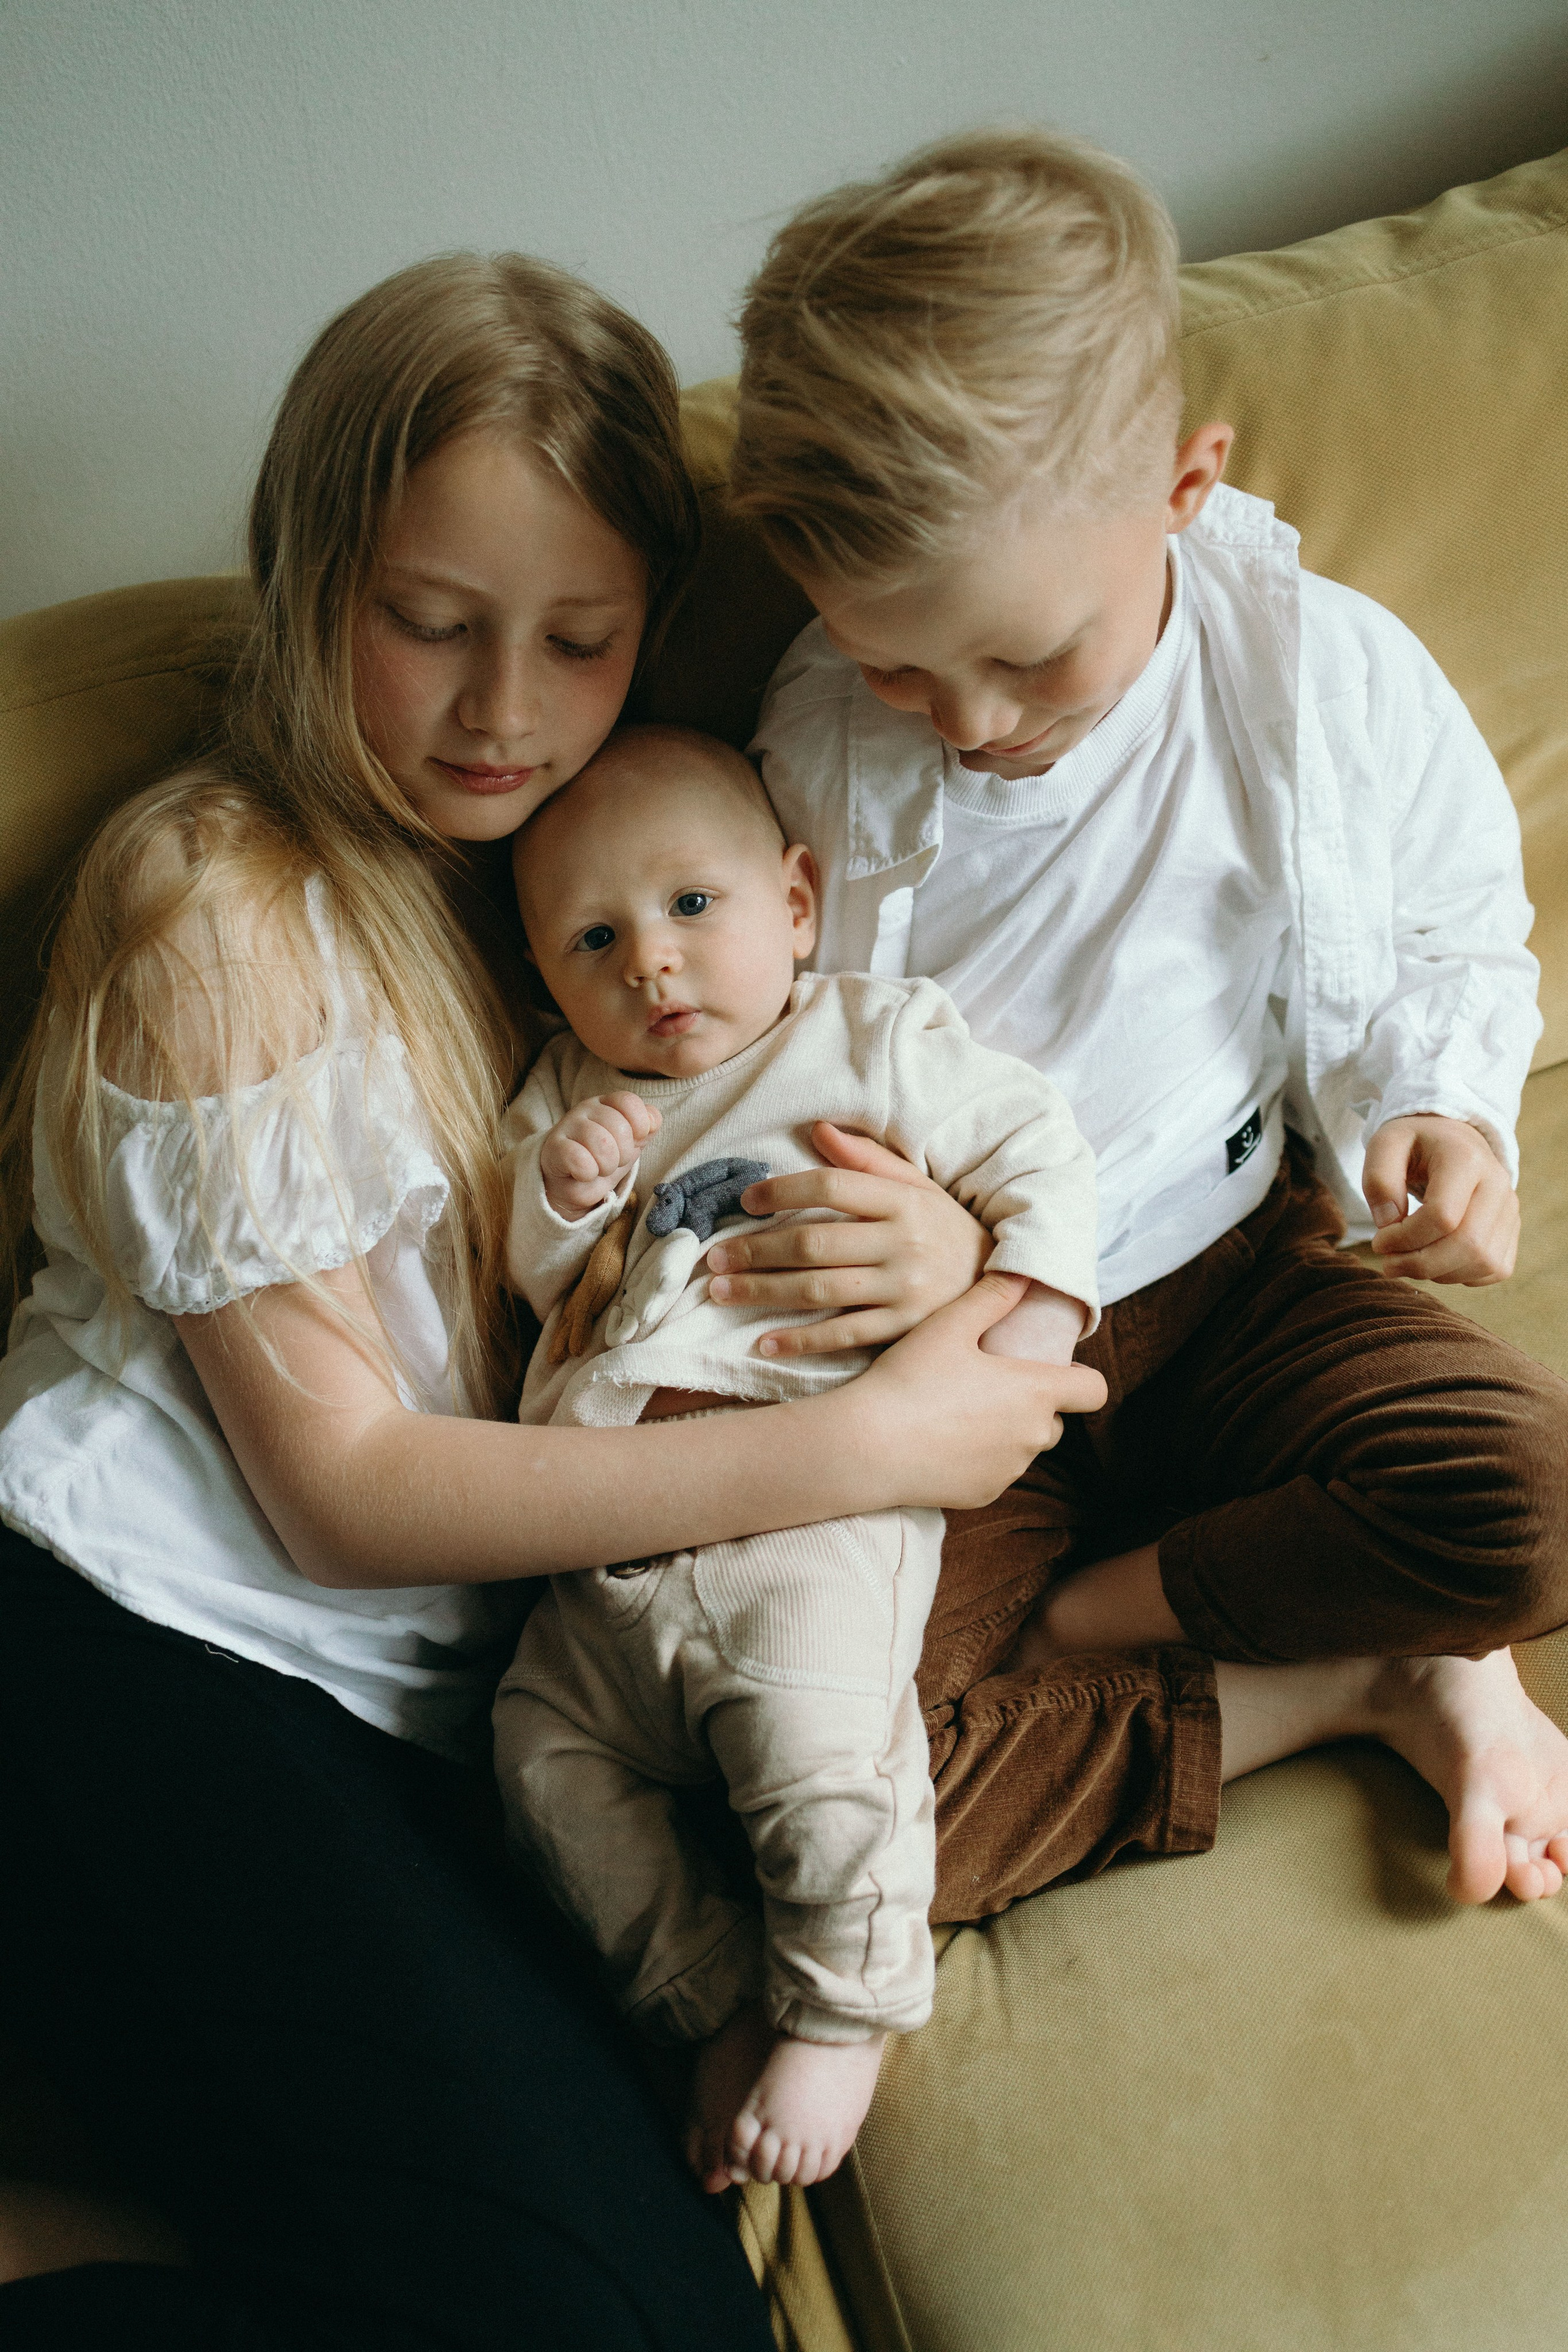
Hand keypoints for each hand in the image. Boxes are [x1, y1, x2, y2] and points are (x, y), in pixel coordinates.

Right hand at [540, 1093, 660, 1219]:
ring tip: (598, 1168)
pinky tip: (582, 1173)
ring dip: (607, 1166)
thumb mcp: (630, 1144)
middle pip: (620, 1127)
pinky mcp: (554, 1148)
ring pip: (603, 1144)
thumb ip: (646, 1129)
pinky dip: (588, 1173)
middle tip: (612, 1161)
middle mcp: (586, 1109)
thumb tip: (652, 1121)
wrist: (571, 1183)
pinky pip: (581, 1160)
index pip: (629, 1101)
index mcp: (607, 1103)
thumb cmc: (602, 1159)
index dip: (639, 1125)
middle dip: (623, 1154)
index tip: (635, 1142)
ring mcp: (568, 1126)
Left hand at [705, 1122, 989, 1355]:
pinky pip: (843, 1335)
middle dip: (755, 1251)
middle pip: (814, 1243)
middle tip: (713, 1259)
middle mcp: (902, 1243)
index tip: (746, 1200)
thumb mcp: (917, 1185)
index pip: (832, 1186)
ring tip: (722, 1292)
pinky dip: (801, 1341)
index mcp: (902, 1201)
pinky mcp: (905, 1329)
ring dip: (762, 1292)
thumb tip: (818, 1129)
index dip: (783, 1190)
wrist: (999, 1280)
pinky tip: (764, 1342)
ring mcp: (904, 1289)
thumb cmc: (944, 1228)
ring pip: (819, 1290)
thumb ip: (867, 1159)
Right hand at [853, 1273, 1107, 1509]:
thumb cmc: (910, 1380)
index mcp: (1035, 1393)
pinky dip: (982, 1459)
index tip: (1052, 1367)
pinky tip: (945, 1441)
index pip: (1094, 1390)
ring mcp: (1009, 1471)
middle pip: (1056, 1420)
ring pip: (1024, 1448)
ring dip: (1008, 1431)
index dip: (1080, 1377)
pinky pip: (996, 1472)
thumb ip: (994, 1296)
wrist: (867, 1446)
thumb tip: (1026, 1271)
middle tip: (993, 1384)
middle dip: (1035, 1404)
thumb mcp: (950, 1326)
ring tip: (963, 1411)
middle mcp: (1032, 1438)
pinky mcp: (984, 1494)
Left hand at [1362, 1114, 1518, 1283]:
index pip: (1442, 1216)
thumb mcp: (1384, 1144)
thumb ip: (1378, 1179)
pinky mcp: (1512, 1229)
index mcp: (1466, 1159)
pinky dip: (1462, 1275)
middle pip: (1468, 1245)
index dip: (1405, 1238)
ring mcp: (1509, 1208)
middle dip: (1421, 1264)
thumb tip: (1389, 1223)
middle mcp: (1497, 1184)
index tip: (1379, 1240)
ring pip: (1483, 1262)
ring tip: (1409, 1259)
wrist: (1451, 1138)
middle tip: (1390, 1263)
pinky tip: (1436, 1259)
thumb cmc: (1415, 1144)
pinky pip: (1495, 1269)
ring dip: (1439, 1273)